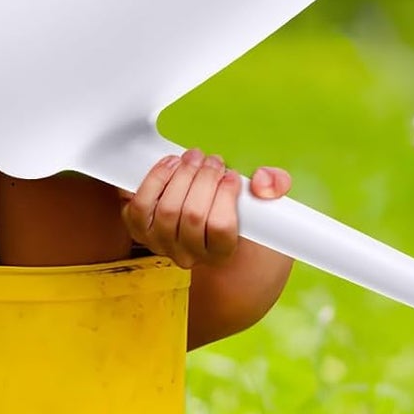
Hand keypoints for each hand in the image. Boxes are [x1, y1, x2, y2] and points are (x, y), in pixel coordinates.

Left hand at [121, 149, 292, 269]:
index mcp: (221, 252)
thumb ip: (275, 186)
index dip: (225, 196)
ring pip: (165, 210)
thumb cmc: (239, 216)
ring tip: (194, 158)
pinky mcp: (141, 230)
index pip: (220, 229)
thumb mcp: (267, 205)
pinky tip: (170, 166)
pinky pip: (138, 208)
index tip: (232, 175)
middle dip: (203, 179)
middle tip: (213, 161)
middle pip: (191, 215)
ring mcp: (162, 244)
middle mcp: (189, 255)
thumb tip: (264, 179)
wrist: (206, 231)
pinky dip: (153, 181)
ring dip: (180, 176)